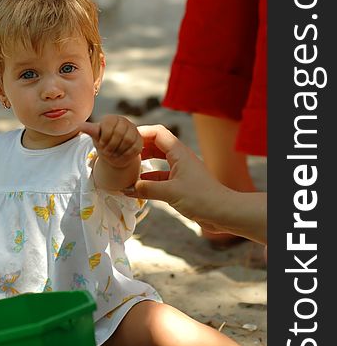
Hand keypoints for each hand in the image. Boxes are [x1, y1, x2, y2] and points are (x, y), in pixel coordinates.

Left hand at [78, 114, 142, 168]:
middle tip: (107, 151)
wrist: (114, 153)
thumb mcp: (96, 137)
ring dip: (118, 150)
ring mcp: (133, 130)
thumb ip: (90, 130)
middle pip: (119, 133)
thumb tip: (80, 125)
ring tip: (113, 153)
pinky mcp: (139, 140)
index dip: (104, 139)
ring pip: (128, 140)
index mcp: (111, 118)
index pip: (108, 126)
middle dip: (111, 146)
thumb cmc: (103, 142)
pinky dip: (126, 154)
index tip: (101, 144)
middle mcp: (124, 121)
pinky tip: (121, 155)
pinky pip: (134, 147)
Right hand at [127, 125, 266, 244]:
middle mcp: (180, 157)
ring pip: (158, 159)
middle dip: (140, 146)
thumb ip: (147, 189)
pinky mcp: (182, 183)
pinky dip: (150, 178)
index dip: (141, 132)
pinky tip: (138, 185)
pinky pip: (161, 175)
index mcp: (179, 152)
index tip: (124, 139)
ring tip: (127, 166)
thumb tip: (126, 188)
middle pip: (156, 143)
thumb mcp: (170, 193)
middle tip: (122, 152)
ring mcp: (181, 170)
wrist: (223, 213)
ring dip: (144, 161)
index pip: (157, 132)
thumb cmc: (200, 198)